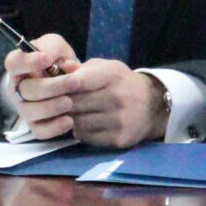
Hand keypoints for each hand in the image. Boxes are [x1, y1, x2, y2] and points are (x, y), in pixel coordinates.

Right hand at [3, 34, 80, 136]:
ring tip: (70, 102)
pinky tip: (69, 120)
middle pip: (26, 90)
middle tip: (75, 82)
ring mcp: (24, 108)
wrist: (68, 81)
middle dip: (51, 87)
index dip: (28, 62)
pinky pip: (39, 132)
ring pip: (30, 112)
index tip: (48, 59)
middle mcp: (17, 88)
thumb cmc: (56, 60)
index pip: (13, 63)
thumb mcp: (54, 46)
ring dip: (51, 107)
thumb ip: (51, 47)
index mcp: (18, 66)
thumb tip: (51, 58)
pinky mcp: (35, 125)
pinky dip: (54, 128)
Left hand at [15, 57, 163, 147]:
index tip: (52, 88)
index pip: (77, 82)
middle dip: (61, 104)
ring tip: (68, 114)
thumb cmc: (121, 83)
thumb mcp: (106, 68)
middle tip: (53, 104)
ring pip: (78, 122)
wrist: (153, 105)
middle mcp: (117, 98)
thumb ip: (82, 68)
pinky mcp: (118, 138)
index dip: (61, 86)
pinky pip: (87, 137)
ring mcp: (119, 120)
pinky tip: (81, 125)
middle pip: (74, 104)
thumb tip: (58, 66)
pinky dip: (80, 132)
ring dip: (69, 119)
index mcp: (112, 76)